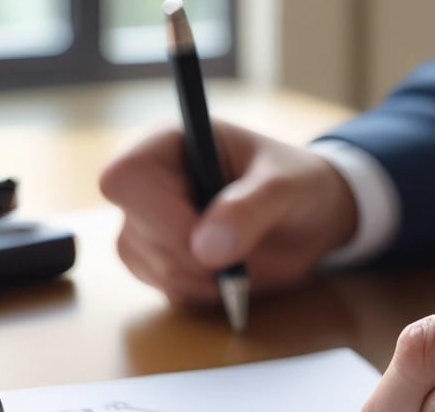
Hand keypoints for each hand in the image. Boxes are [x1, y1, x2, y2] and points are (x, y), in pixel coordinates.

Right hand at [99, 121, 356, 304]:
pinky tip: (232, 272)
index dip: (159, 214)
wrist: (310, 219)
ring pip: (149, 266)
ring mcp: (147, 224)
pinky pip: (166, 289)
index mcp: (169, 143)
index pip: (124, 178)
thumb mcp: (286, 187)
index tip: (208, 235)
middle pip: (136, 233)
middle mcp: (149, 181)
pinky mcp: (159, 260)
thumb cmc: (298, 184)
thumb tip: (205, 248)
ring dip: (203, 277)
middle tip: (243, 252)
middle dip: (194, 256)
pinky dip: (205, 291)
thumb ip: (250, 209)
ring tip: (245, 257)